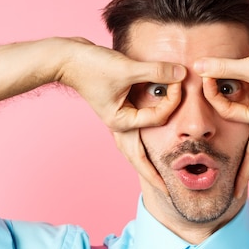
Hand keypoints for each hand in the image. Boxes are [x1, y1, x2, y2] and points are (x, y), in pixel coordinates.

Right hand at [58, 38, 185, 190]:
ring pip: (134, 146)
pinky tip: (151, 141)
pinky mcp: (117, 107)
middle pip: (137, 157)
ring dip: (145, 162)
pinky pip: (135, 128)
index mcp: (120, 121)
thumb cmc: (92, 65)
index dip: (171, 101)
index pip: (155, 118)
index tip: (178, 82)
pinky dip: (145, 135)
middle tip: (166, 192)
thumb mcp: (127, 68)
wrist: (67, 57)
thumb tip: (181, 73)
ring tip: (157, 179)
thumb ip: (156, 71)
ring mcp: (117, 117)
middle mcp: (118, 124)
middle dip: (151, 175)